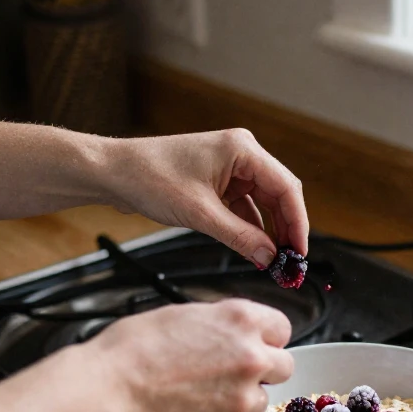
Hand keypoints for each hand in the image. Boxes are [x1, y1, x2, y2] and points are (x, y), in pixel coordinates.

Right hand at [89, 298, 292, 411]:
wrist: (111, 390)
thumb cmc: (134, 349)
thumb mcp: (184, 315)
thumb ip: (221, 324)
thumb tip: (232, 332)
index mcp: (241, 320)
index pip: (282, 328)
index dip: (267, 338)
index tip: (257, 344)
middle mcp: (251, 356)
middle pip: (284, 365)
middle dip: (264, 369)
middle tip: (235, 372)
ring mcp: (241, 395)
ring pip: (262, 398)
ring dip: (241, 397)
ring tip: (204, 392)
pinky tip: (192, 408)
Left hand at [103, 130, 307, 269]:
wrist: (113, 173)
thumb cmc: (149, 177)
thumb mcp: (200, 214)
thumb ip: (239, 237)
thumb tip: (269, 257)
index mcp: (242, 149)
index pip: (286, 188)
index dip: (298, 223)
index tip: (300, 252)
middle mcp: (241, 154)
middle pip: (279, 195)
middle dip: (286, 230)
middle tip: (290, 262)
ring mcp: (230, 168)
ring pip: (263, 203)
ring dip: (268, 232)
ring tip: (273, 261)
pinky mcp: (218, 182)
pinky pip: (244, 207)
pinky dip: (250, 228)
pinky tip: (253, 249)